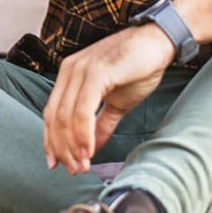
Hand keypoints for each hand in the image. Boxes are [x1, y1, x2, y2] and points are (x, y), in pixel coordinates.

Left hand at [42, 24, 175, 174]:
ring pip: (66, 115)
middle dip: (62, 148)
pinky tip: (89, 150)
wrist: (161, 42)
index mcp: (69, 75)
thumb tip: (90, 149)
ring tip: (82, 165)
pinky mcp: (97, 72)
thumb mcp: (117, 102)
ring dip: (72, 145)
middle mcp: (69, 71)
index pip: (50, 113)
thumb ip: (101, 124)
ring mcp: (81, 70)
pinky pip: (83, 109)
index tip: (58, 164)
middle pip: (54, 117)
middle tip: (74, 170)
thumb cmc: (139, 68)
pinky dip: (83, 132)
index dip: (52, 141)